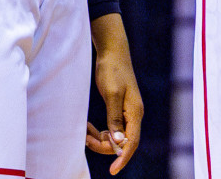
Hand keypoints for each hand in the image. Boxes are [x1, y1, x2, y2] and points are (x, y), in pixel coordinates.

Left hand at [86, 13, 141, 174]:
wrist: (112, 52)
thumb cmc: (112, 70)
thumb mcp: (112, 93)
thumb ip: (114, 118)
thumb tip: (119, 142)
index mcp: (135, 113)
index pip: (131, 143)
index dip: (122, 158)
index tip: (113, 170)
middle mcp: (133, 116)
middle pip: (123, 142)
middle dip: (105, 146)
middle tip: (85, 139)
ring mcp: (127, 113)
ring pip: (116, 137)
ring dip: (101, 139)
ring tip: (84, 133)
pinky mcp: (119, 109)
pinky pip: (112, 129)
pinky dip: (101, 132)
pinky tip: (88, 128)